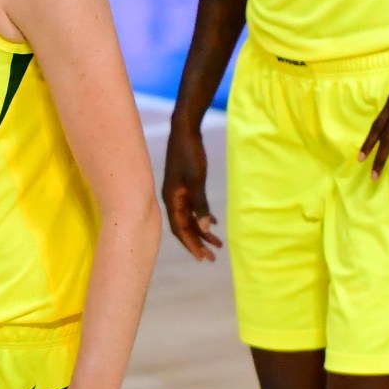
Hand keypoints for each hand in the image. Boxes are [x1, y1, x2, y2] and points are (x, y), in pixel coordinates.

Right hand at [161, 119, 220, 260]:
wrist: (185, 130)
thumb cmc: (190, 154)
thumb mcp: (197, 180)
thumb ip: (200, 205)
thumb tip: (203, 229)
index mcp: (171, 199)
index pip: (180, 229)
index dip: (191, 245)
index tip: (202, 258)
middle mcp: (172, 199)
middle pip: (185, 227)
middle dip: (198, 243)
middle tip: (213, 258)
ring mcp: (178, 193)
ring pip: (190, 218)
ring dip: (202, 231)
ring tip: (218, 244)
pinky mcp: (184, 186)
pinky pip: (192, 207)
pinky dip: (202, 216)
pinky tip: (213, 223)